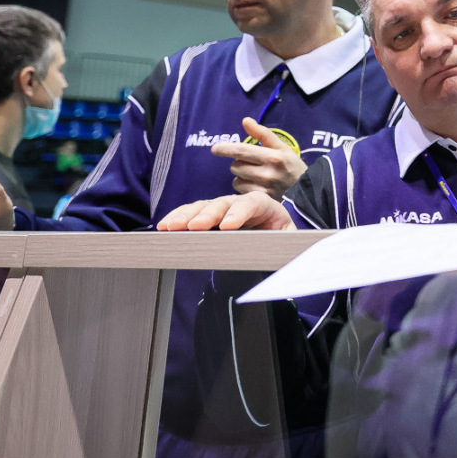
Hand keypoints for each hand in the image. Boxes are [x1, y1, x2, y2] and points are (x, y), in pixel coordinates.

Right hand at [156, 192, 293, 231]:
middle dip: (208, 214)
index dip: (239, 213)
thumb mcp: (289, 240)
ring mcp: (223, 208)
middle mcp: (241, 203)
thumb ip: (288, 244)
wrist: (273, 236)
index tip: (228, 226)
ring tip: (171, 226)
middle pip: (224, 203)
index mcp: (265, 206)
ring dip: (187, 215)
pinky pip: (191, 214)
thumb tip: (292, 254)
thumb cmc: (280, 238)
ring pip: (204, 206)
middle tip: (194, 226)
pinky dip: (178, 218)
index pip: (252, 204)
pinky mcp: (208, 217)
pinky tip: (164, 226)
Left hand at [210, 118, 306, 197]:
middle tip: (249, 163)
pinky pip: (241, 191)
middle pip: (236, 166)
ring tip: (254, 175)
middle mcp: (268, 172)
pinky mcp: (261, 200)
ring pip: (236, 179)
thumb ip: (262, 134)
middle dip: (238, 163)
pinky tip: (255, 185)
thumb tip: (245, 120)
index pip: (242, 150)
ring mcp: (264, 188)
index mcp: (273, 156)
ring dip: (240, 176)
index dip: (226, 148)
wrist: (307, 191)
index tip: (215, 148)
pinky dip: (244, 187)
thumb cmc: (292, 166)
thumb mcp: (282, 147)